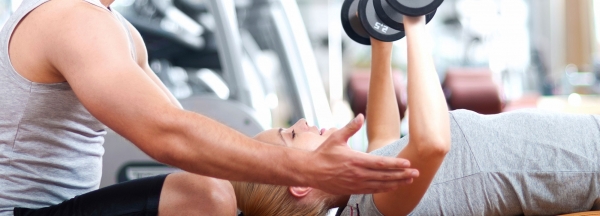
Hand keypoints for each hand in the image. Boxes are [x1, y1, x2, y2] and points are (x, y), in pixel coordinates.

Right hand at [303, 114, 419, 194]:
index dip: (395, 164)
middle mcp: (358, 174)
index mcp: (355, 160)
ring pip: (381, 185)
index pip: (380, 163)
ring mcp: (356, 183)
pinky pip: (372, 191)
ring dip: (396, 183)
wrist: (311, 172)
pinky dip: (385, 189)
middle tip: (416, 173)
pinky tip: (393, 187)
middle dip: (402, 174)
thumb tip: (361, 116)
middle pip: (384, 175)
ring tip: (409, 181)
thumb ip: (350, 128)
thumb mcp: (336, 137)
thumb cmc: (323, 153)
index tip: (408, 163)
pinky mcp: (353, 190)